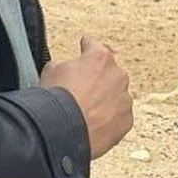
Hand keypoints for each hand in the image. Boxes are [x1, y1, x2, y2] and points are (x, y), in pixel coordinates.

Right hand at [39, 34, 133, 158]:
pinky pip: (118, 116)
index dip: (86, 46)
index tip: (85, 46)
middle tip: (79, 91)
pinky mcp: (126, 120)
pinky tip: (92, 123)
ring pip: (115, 95)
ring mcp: (124, 99)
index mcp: (100, 58)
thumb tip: (65, 68)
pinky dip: (108, 119)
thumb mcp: (50, 70)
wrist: (63, 132)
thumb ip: (63, 64)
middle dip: (96, 79)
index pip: (93, 45)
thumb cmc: (57, 101)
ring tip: (84, 111)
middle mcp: (117, 75)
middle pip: (107, 72)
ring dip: (103, 100)